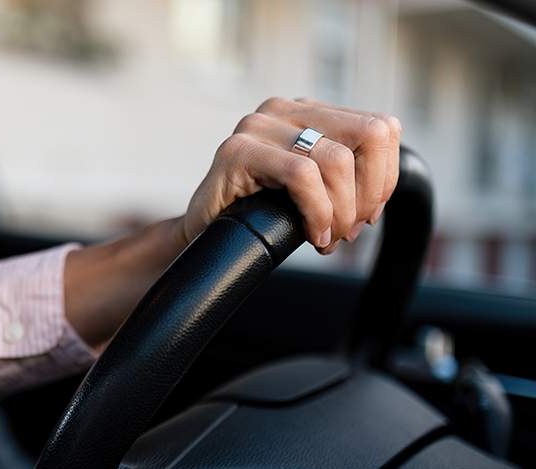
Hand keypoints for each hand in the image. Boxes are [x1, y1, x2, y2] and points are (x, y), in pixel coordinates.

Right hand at [181, 97, 402, 253]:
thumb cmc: (258, 217)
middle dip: (369, 193)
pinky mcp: (236, 151)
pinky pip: (301, 176)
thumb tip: (380, 194)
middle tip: (348, 231)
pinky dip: (317, 212)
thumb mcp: (312, 192)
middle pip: (368, 135)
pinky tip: (311, 235)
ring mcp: (257, 126)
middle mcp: (283, 109)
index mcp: (308, 112)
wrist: (203, 240)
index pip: (381, 127)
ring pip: (336, 159)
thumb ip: (344, 178)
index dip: (385, 177)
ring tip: (326, 238)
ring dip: (341, 211)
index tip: (366, 215)